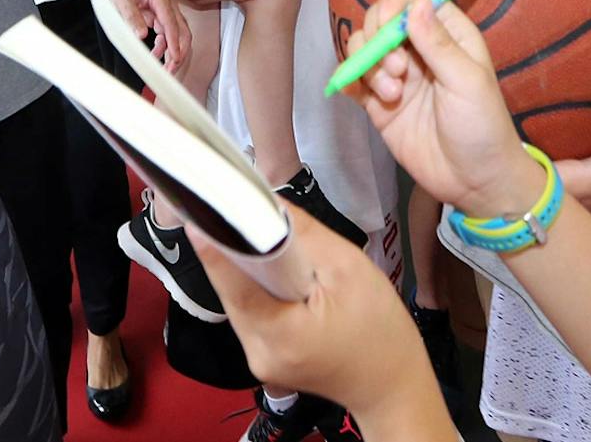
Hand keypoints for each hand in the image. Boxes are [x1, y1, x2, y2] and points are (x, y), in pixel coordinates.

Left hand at [105, 0, 191, 75]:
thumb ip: (131, 16)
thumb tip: (140, 35)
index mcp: (161, 0)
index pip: (172, 24)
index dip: (174, 43)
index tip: (175, 58)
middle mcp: (167, 7)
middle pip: (182, 32)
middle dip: (180, 52)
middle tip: (171, 69)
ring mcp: (165, 12)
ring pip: (178, 35)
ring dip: (173, 52)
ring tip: (165, 67)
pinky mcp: (161, 18)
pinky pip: (168, 35)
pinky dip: (165, 47)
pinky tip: (157, 55)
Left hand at [189, 211, 449, 432]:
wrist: (392, 386)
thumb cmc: (381, 331)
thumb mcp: (349, 269)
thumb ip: (304, 235)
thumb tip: (268, 203)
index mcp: (277, 335)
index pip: (231, 282)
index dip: (213, 244)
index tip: (197, 210)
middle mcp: (256, 353)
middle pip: (232, 290)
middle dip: (235, 252)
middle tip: (237, 213)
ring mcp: (258, 361)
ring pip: (240, 301)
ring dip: (248, 271)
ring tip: (263, 241)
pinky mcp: (265, 359)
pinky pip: (253, 314)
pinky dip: (260, 290)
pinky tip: (277, 274)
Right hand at [347, 0, 540, 218]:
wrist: (474, 183)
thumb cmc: (483, 128)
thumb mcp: (467, 82)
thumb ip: (438, 44)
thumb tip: (416, 2)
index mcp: (448, 34)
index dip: (396, 3)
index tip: (389, 23)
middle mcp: (419, 48)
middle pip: (381, 18)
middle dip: (378, 37)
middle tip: (397, 69)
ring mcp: (397, 75)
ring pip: (363, 46)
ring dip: (368, 65)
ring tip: (392, 94)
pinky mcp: (379, 102)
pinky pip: (353, 79)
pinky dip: (350, 81)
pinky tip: (366, 97)